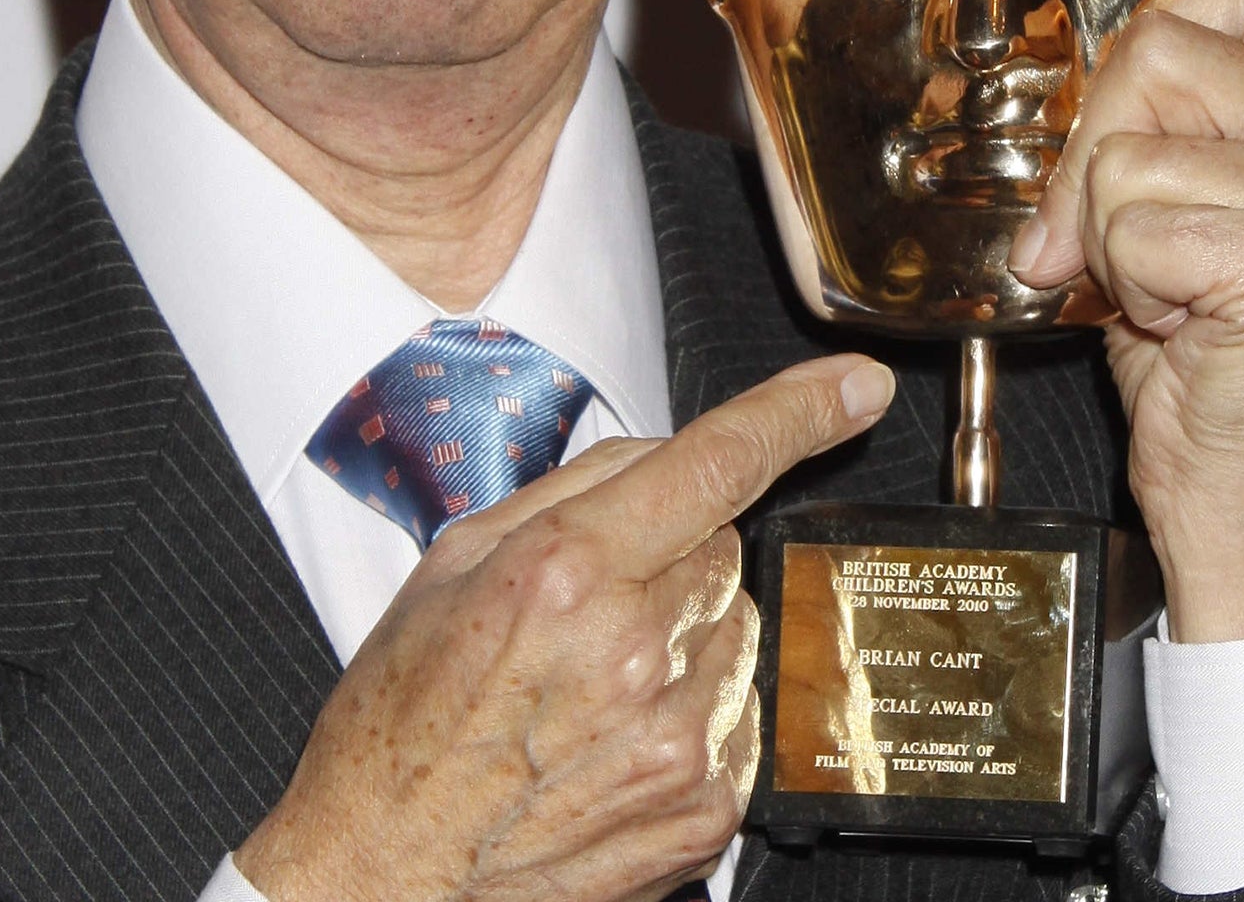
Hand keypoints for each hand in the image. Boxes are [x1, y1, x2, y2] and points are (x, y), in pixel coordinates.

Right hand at [234, 355, 893, 901]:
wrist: (390, 869)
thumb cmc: (403, 721)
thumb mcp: (452, 566)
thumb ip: (567, 493)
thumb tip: (657, 455)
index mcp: (569, 574)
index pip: (718, 465)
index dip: (799, 412)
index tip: (853, 389)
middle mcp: (637, 653)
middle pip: (722, 545)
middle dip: (670, 550)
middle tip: (586, 604)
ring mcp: (682, 737)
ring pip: (736, 625)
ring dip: (684, 633)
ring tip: (589, 682)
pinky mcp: (707, 806)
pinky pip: (740, 708)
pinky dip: (694, 705)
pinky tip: (616, 734)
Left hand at [1010, 0, 1243, 642]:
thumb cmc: (1207, 369)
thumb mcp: (1171, 212)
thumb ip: (1144, 121)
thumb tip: (1058, 66)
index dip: (1144, 38)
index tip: (1125, 126)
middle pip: (1157, 44)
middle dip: (1099, 149)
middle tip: (1127, 243)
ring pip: (1126, 146)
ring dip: (1108, 235)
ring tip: (1168, 296)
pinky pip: (1129, 219)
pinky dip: (1121, 282)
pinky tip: (1180, 327)